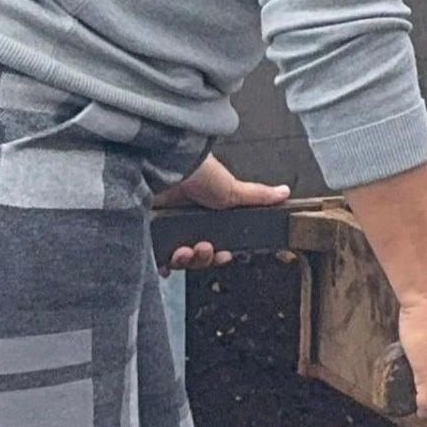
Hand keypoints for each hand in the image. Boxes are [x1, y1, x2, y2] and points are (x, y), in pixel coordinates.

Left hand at [152, 155, 291, 274]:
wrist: (164, 163)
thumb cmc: (196, 171)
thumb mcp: (231, 188)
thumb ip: (257, 195)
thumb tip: (284, 193)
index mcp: (202, 214)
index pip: (212, 243)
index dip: (217, 254)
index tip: (222, 254)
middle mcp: (181, 221)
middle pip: (194, 255)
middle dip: (202, 258)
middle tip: (205, 249)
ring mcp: (161, 226)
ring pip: (175, 258)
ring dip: (185, 260)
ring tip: (185, 250)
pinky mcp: (142, 229)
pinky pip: (149, 256)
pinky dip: (158, 263)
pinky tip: (164, 262)